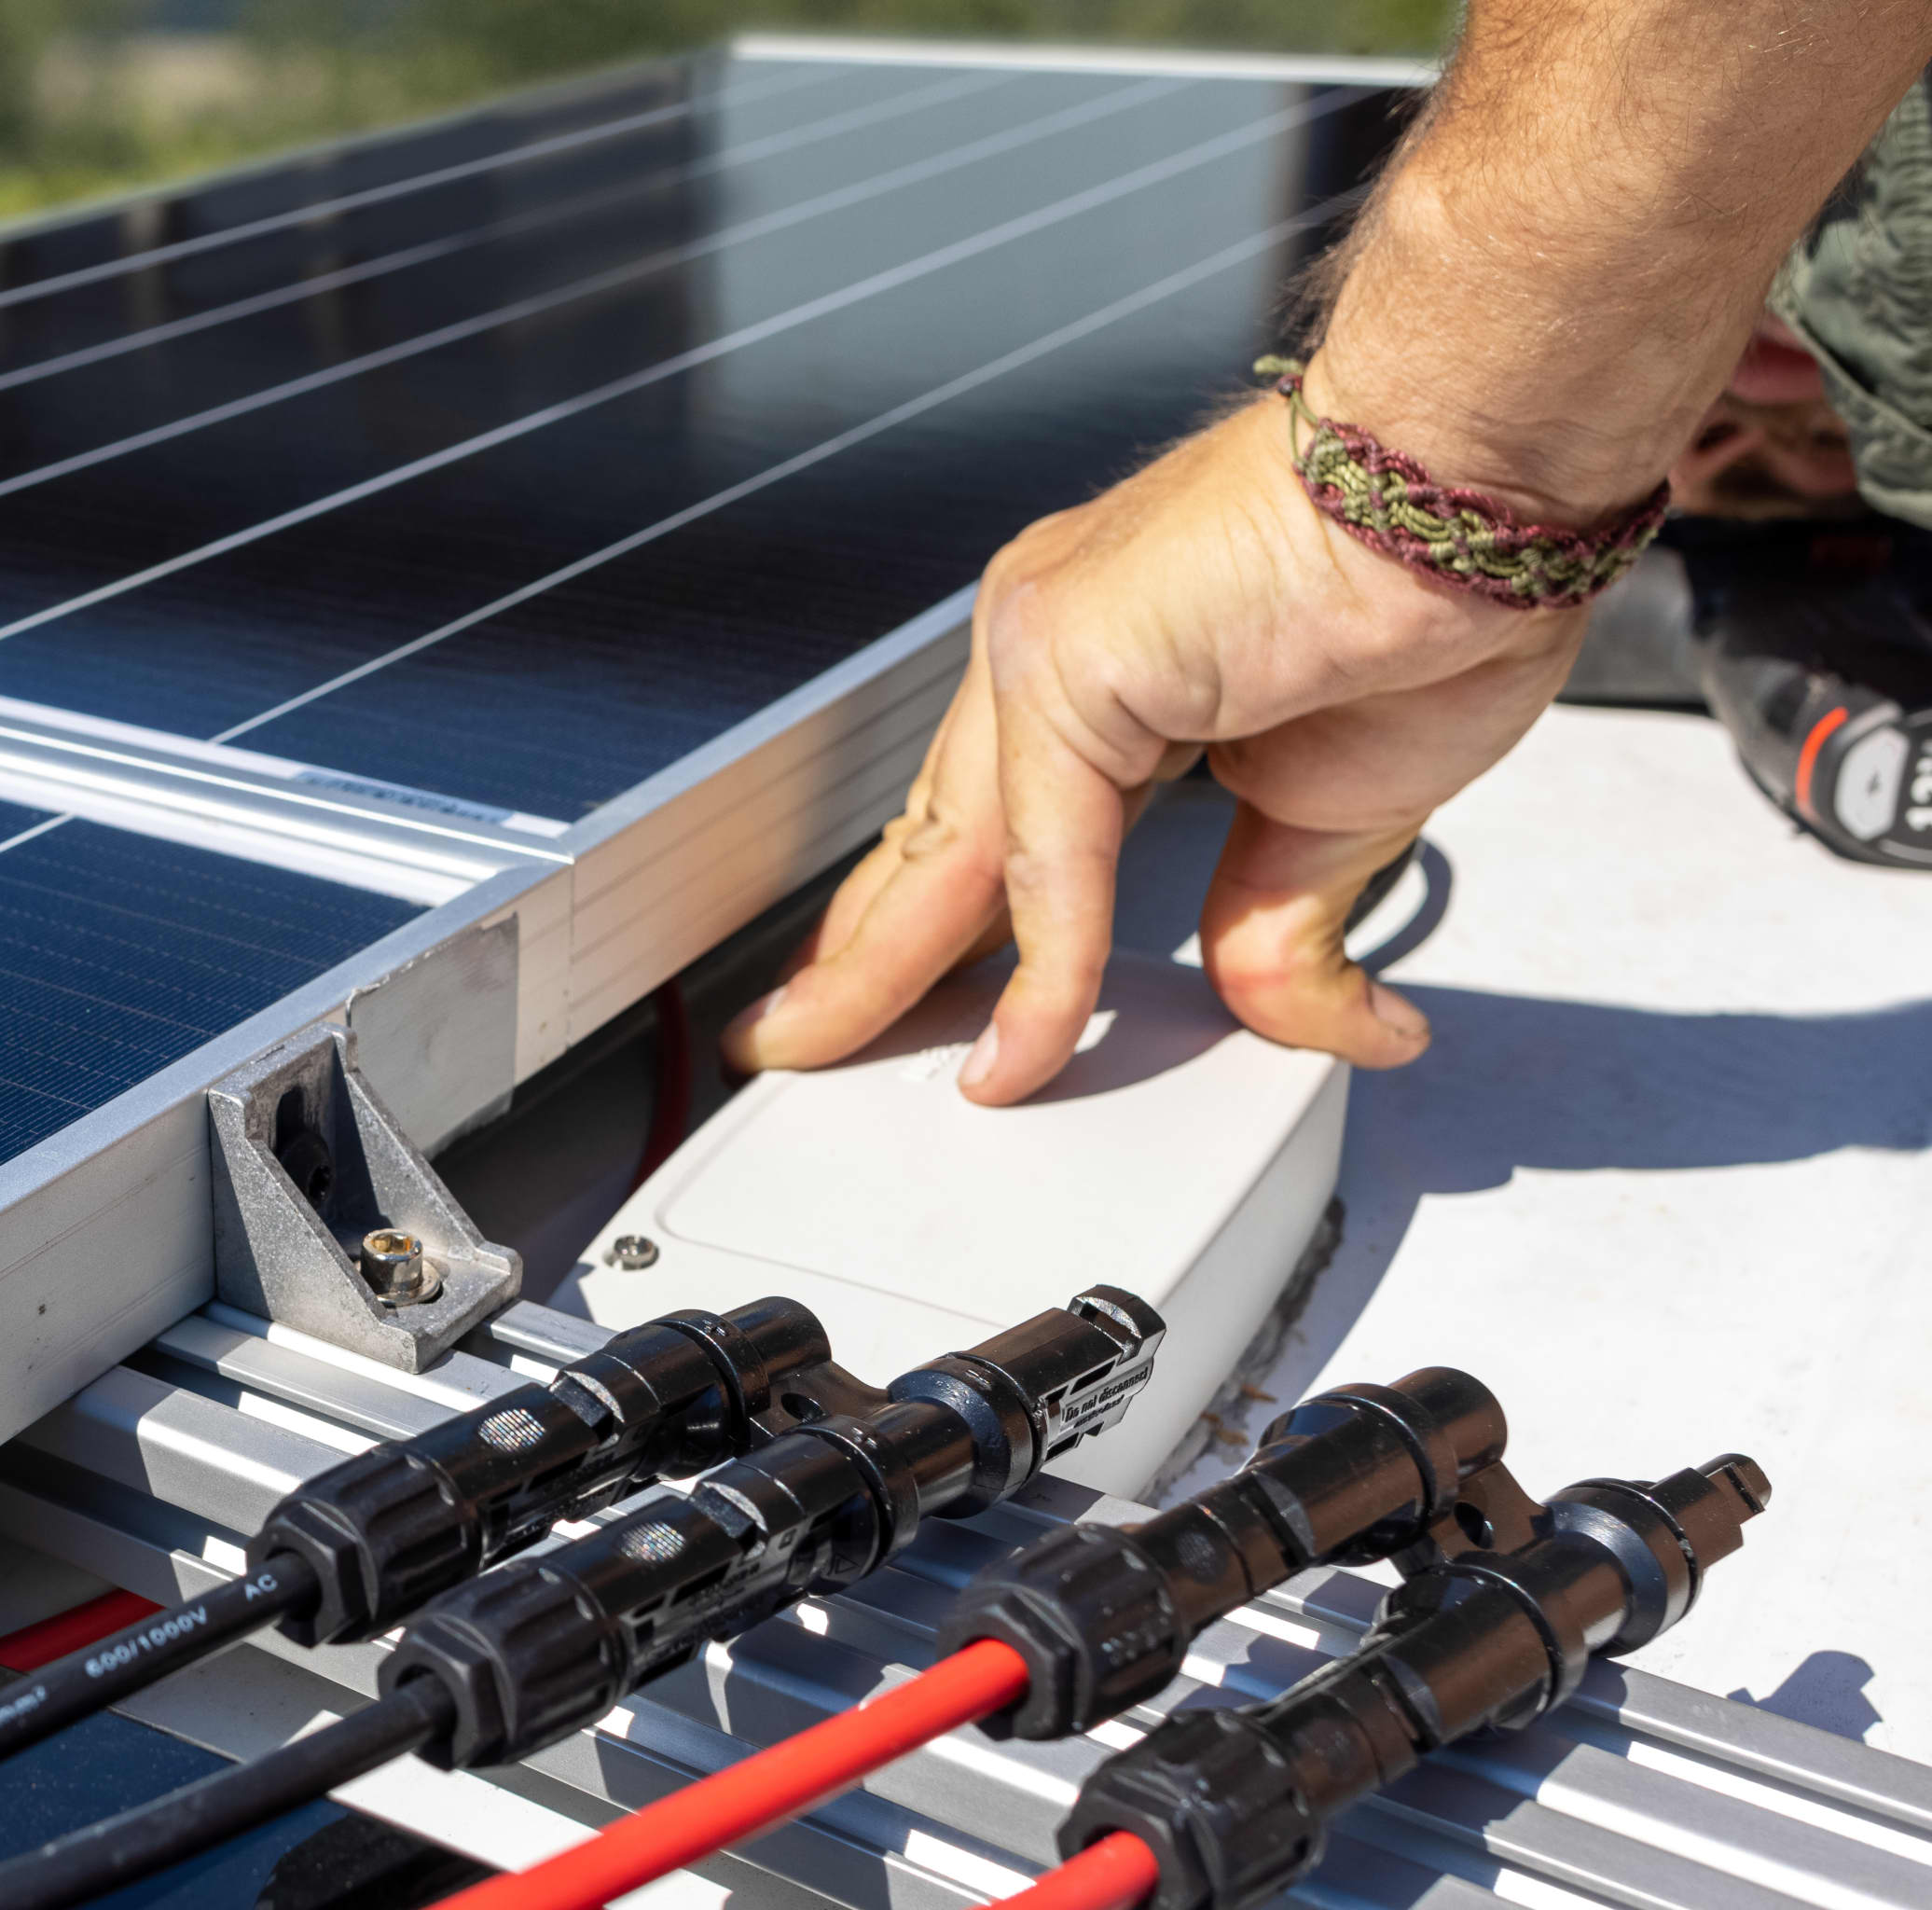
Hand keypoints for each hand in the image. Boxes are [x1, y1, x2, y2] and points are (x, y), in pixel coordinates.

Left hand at [724, 381, 1587, 1104]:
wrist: (1488, 490)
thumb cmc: (1436, 592)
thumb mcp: (1335, 814)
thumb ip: (1272, 922)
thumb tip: (1292, 1019)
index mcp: (1100, 658)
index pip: (981, 825)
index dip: (932, 927)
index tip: (888, 1001)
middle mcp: (1051, 640)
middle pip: (933, 840)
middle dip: (858, 956)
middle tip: (787, 1036)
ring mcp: (1045, 641)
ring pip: (952, 851)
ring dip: (883, 971)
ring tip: (816, 1052)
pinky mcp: (1070, 659)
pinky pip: (1049, 856)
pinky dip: (1046, 968)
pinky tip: (1021, 1048)